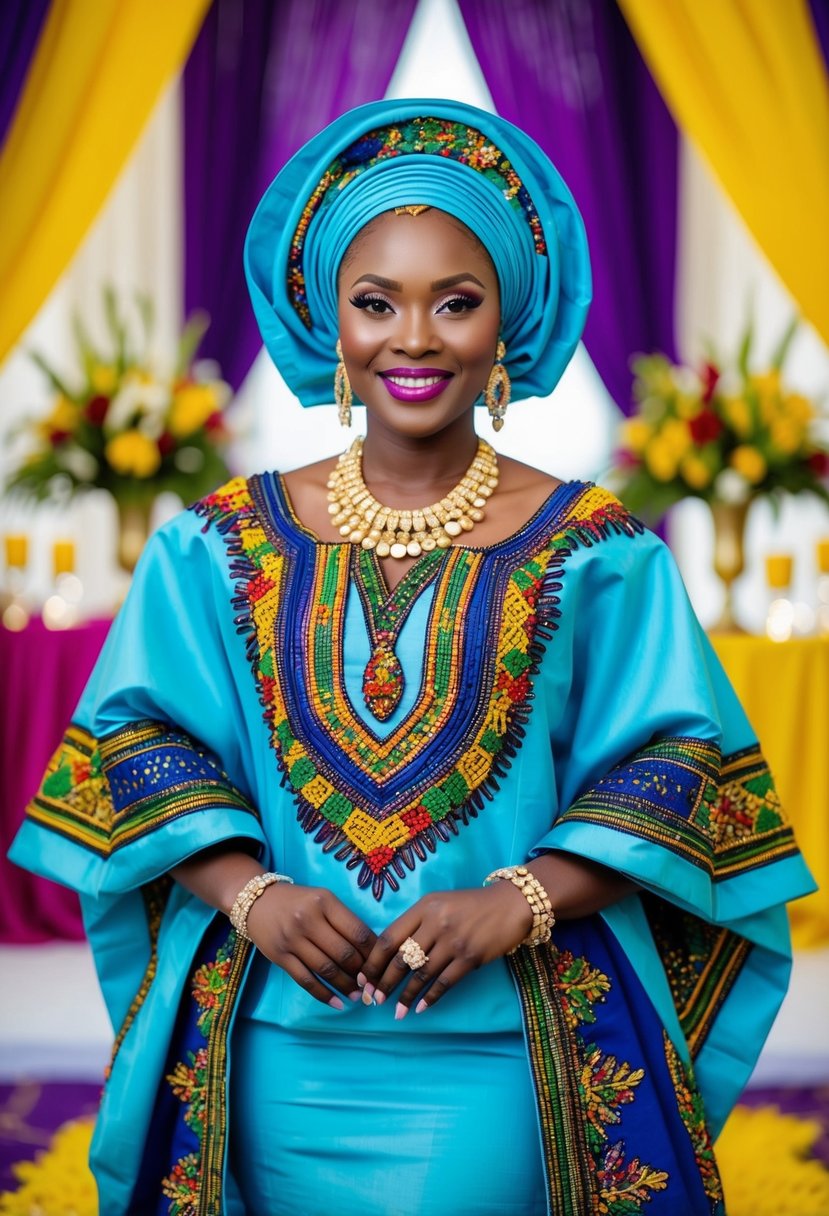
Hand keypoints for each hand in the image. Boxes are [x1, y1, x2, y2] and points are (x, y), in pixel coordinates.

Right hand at [246, 883, 376, 1009]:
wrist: (257, 901)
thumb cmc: (298, 901)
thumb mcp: (323, 899)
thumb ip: (343, 920)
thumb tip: (370, 951)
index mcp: (325, 902)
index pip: (357, 932)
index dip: (373, 953)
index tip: (381, 965)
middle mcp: (308, 919)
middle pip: (344, 953)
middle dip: (361, 973)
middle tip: (371, 984)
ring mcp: (292, 939)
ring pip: (326, 969)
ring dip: (345, 986)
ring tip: (358, 996)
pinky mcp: (280, 957)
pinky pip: (306, 981)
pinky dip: (324, 995)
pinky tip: (337, 1003)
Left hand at [357, 883, 532, 1018]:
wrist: (509, 905)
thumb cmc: (469, 905)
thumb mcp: (439, 903)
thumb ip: (416, 922)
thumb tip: (391, 954)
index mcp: (424, 907)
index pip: (389, 938)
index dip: (373, 961)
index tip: (363, 977)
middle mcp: (436, 923)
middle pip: (401, 959)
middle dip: (384, 982)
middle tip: (374, 999)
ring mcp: (453, 942)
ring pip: (421, 974)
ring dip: (405, 996)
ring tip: (396, 1011)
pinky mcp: (470, 958)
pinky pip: (444, 983)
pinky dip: (430, 997)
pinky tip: (420, 1008)